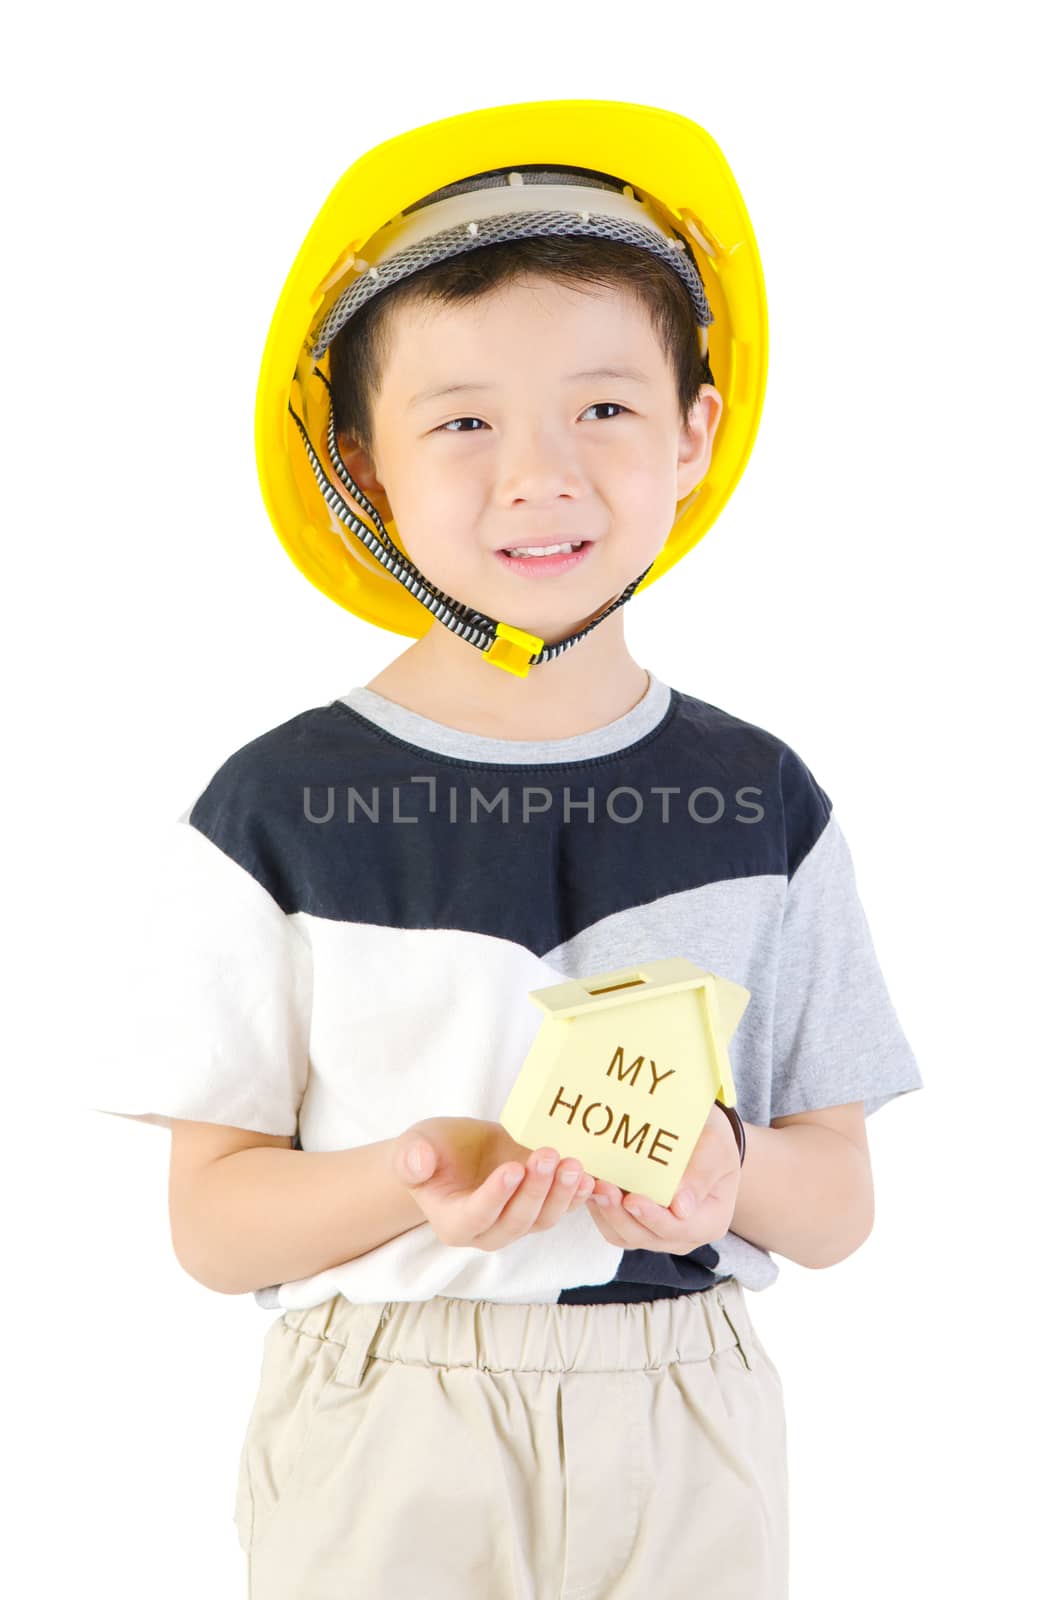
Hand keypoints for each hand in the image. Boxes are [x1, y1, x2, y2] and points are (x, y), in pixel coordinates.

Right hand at [392, 1116, 595, 1251]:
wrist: (454, 1152)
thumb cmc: (431, 1150)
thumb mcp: (414, 1146)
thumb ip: (411, 1158)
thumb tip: (416, 1164)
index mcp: (453, 1222)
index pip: (476, 1215)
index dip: (496, 1196)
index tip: (513, 1168)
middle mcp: (487, 1232)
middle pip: (516, 1221)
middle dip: (535, 1190)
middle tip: (548, 1155)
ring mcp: (516, 1223)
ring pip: (543, 1219)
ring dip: (561, 1194)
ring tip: (573, 1163)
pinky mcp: (538, 1208)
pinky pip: (561, 1210)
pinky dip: (578, 1197)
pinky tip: (591, 1177)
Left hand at [584, 1101, 742, 1254]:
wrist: (699, 1135)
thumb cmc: (711, 1137)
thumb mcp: (716, 1147)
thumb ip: (701, 1174)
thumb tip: (681, 1209)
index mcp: (709, 1222)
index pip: (679, 1229)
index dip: (653, 1217)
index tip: (632, 1199)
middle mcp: (683, 1236)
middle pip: (646, 1237)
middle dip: (620, 1215)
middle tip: (602, 1188)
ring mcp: (657, 1233)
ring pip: (624, 1235)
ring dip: (605, 1212)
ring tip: (591, 1185)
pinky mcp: (634, 1223)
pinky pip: (612, 1225)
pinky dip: (599, 1208)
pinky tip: (588, 1185)